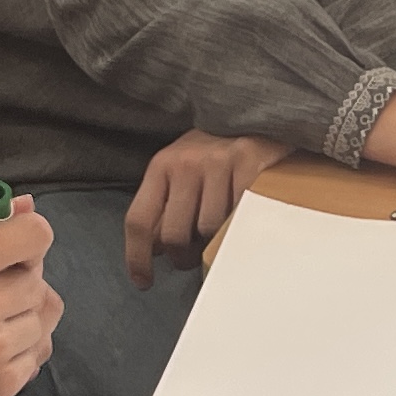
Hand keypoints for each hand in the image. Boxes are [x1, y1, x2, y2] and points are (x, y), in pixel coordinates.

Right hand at [0, 197, 61, 395]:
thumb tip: (24, 204)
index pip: (35, 235)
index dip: (26, 237)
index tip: (11, 248)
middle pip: (38, 278)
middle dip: (17, 280)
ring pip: (43, 316)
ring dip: (20, 317)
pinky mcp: (2, 385)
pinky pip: (37, 353)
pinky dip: (19, 350)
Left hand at [124, 127, 280, 288]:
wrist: (258, 113)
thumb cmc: (217, 152)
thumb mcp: (181, 171)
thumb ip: (165, 206)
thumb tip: (154, 250)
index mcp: (161, 166)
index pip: (139, 220)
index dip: (137, 258)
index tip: (144, 282)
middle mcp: (185, 163)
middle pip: (173, 234)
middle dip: (182, 257)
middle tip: (191, 259)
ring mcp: (218, 163)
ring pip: (209, 230)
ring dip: (214, 244)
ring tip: (221, 236)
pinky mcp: (249, 164)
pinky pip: (240, 216)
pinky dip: (240, 227)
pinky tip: (245, 220)